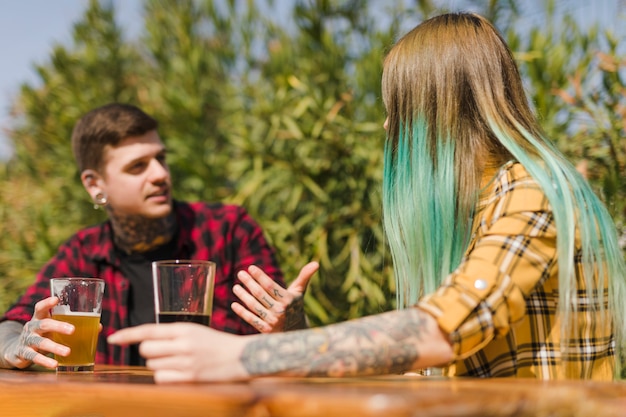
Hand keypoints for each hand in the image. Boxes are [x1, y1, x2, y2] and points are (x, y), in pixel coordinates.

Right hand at [3, 297, 73, 368]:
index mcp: (39, 318)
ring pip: (40, 342)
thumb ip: (71, 326)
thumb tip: (98, 327)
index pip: (40, 308)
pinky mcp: (23, 353)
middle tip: (73, 330)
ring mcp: (26, 340)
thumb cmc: (42, 335)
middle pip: (44, 324)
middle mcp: (31, 327)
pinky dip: (45, 361)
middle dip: (58, 326)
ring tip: (68, 352)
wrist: (16, 350)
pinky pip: (34, 357)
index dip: (47, 303)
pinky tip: (54, 364)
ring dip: (55, 347)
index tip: (56, 299)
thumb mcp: (53, 329)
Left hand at [107, 323, 249, 382]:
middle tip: (163, 353)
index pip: (149, 330)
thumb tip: (147, 344)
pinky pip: (162, 378)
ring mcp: (186, 362)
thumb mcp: (195, 332)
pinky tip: (179, 373)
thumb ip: (173, 336)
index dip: (127, 334)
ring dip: (159, 365)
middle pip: (146, 350)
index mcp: (184, 328)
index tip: (112, 338)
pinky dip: (165, 377)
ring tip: (177, 363)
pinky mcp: (190, 377)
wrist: (242, 356)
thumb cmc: (216, 344)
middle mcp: (183, 344)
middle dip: (149, 353)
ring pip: (152, 365)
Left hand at [231, 262, 318, 332]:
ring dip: (243, 295)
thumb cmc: (295, 305)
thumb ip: (304, 276)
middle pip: (260, 294)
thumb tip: (315, 263)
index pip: (271, 285)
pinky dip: (242, 312)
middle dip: (249, 283)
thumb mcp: (300, 291)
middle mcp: (280, 310)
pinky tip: (234, 304)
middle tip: (240, 273)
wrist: (296, 331)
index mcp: (288, 299)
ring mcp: (272, 321)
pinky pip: (251, 319)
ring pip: (254, 306)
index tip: (251, 268)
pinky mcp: (266, 330)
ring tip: (235, 286)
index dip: (260, 276)